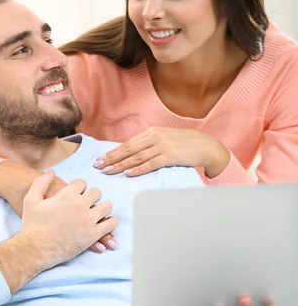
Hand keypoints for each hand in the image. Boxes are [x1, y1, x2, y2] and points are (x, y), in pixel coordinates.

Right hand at [0, 161, 116, 252]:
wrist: (35, 249)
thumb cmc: (32, 225)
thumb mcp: (30, 200)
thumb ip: (40, 183)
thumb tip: (51, 171)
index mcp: (67, 195)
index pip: (82, 183)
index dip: (79, 188)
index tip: (77, 194)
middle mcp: (80, 205)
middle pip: (96, 193)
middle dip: (92, 197)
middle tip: (87, 204)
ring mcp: (88, 220)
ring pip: (107, 206)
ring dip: (102, 208)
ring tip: (97, 213)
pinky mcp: (92, 235)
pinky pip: (110, 224)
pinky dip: (111, 222)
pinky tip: (106, 223)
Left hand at [93, 127, 229, 178]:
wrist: (207, 145)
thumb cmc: (186, 145)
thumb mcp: (166, 140)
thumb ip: (150, 145)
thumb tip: (133, 156)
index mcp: (152, 132)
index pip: (128, 144)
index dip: (113, 152)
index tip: (100, 159)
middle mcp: (155, 137)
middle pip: (128, 149)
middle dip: (111, 158)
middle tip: (98, 166)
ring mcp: (162, 146)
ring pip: (136, 157)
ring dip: (120, 164)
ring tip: (108, 171)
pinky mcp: (170, 156)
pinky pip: (150, 163)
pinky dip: (137, 169)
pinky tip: (127, 173)